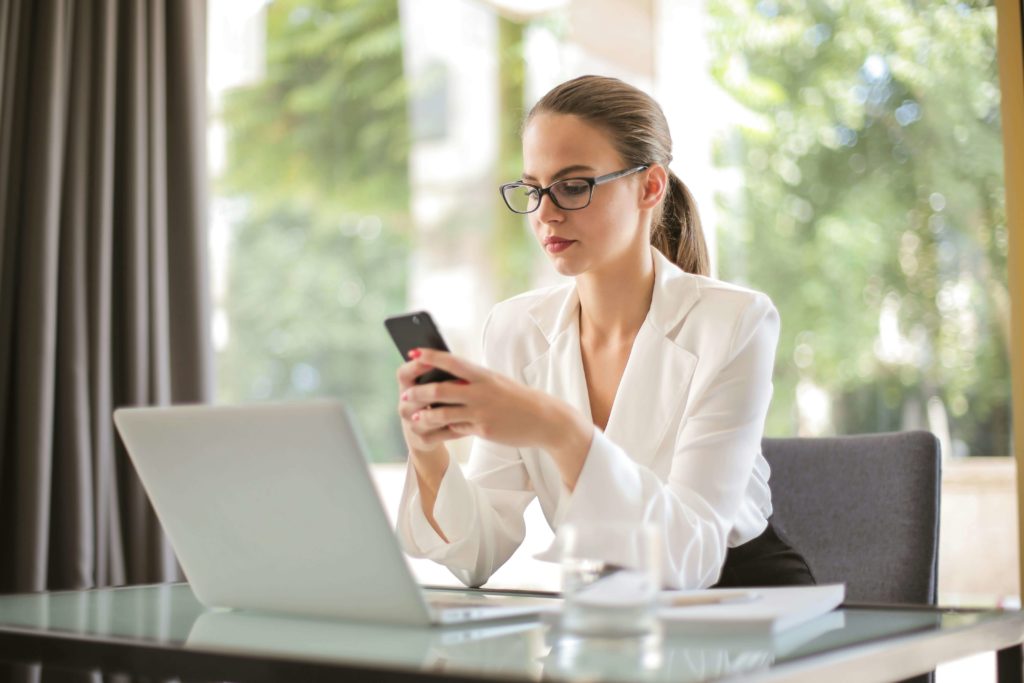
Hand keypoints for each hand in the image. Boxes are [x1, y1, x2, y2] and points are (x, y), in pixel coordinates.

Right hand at [396, 350, 458, 454]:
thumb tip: (452, 358)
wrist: (428, 432)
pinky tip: (471, 423)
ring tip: (468, 404)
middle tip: (460, 385)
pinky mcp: (424, 439)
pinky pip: (442, 433)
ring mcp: (412, 424)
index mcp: (406, 387)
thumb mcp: (432, 385)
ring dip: (448, 410)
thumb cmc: (435, 401)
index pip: (403, 373)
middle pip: (415, 395)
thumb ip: (438, 374)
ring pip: (428, 416)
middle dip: (435, 390)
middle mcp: (404, 406)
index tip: (433, 361)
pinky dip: (457, 428)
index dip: (416, 366)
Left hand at [401, 348, 594, 487]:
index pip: (452, 361)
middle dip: (419, 392)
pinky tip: (432, 430)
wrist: (545, 419)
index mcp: (483, 374)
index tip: (413, 352)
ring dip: (424, 414)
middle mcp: (481, 390)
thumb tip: (447, 381)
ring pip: (443, 412)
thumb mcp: (496, 382)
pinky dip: (442, 428)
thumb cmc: (517, 398)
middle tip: (404, 395)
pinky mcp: (484, 429)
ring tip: (413, 417)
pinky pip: (456, 428)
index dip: (431, 356)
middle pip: (441, 388)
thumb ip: (473, 381)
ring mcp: (482, 411)